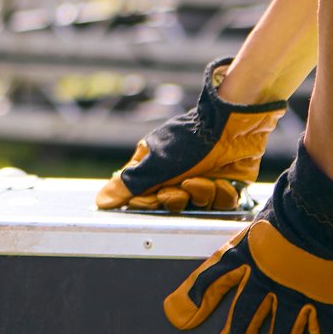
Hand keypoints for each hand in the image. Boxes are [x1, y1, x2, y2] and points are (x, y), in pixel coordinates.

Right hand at [95, 58, 286, 211]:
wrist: (233, 128)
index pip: (143, 198)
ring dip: (201, 195)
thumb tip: (99, 201)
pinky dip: (221, 193)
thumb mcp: (155, 163)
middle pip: (171, 205)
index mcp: (154, 166)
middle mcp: (177, 175)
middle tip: (180, 189)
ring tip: (204, 179)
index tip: (154, 198)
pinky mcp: (225, 185)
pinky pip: (220, 203)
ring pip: (197, 206)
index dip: (149, 203)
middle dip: (177, 199)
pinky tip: (221, 180)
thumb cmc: (190, 141)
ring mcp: (202, 180)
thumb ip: (128, 185)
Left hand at [162, 195, 332, 333]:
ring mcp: (298, 290)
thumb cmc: (288, 210)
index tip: (177, 319)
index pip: (213, 278)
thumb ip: (237, 251)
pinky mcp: (328, 297)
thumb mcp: (253, 228)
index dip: (193, 299)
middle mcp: (267, 277)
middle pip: (245, 319)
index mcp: (246, 255)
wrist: (325, 199)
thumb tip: (210, 268)